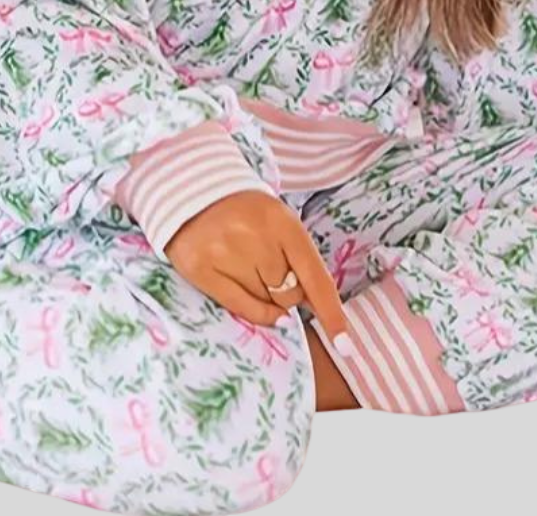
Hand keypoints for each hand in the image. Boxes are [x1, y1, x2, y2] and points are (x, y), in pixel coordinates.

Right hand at [164, 190, 353, 354]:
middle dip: (286, 290)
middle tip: (268, 266)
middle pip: (290, 295)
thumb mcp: (278, 222)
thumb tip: (312, 306)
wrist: (191, 191)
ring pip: (266, 303)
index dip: (331, 313)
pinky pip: (240, 307)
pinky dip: (254, 311)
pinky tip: (253, 298)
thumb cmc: (244, 212)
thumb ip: (298, 259)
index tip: (345, 346)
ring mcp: (226, 254)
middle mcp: (255, 237)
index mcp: (282, 222)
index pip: (315, 276)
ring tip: (247, 265)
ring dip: (264, 294)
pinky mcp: (201, 269)